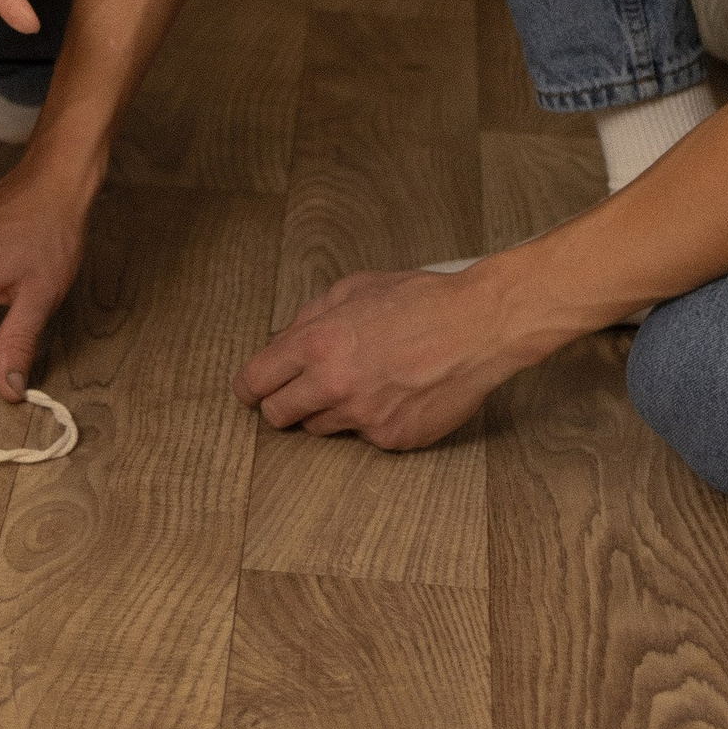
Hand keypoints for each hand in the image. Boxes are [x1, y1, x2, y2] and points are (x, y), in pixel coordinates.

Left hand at [233, 265, 536, 449]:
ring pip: (321, 428)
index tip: (252, 392)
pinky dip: (374, 419)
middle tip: (298, 393)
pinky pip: (365, 437)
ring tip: (364, 382)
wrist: (478, 327)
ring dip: (330, 410)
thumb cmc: (419, 301)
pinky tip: (397, 393)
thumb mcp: (353, 289)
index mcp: (317, 343)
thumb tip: (282, 342)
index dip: (250, 388)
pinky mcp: (392, 439)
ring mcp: (363, 417)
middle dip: (283, 404)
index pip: (257, 381)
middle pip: (279, 415)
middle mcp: (334, 385)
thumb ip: (310, 318)